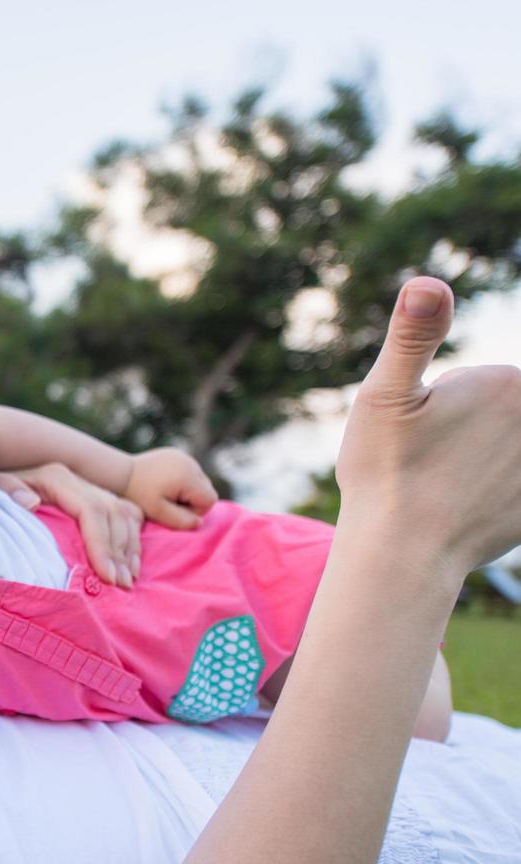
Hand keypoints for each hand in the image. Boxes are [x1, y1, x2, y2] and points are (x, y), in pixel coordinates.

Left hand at [0, 463, 143, 587]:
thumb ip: (9, 492)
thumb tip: (31, 503)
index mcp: (56, 478)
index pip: (91, 510)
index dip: (101, 543)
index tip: (105, 575)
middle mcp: (77, 480)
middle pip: (113, 513)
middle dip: (119, 552)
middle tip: (119, 585)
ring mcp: (88, 487)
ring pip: (124, 514)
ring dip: (128, 549)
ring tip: (126, 581)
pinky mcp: (95, 496)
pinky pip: (126, 515)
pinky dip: (132, 540)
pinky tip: (130, 566)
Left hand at [124, 448, 218, 529]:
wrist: (121, 473)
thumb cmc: (138, 494)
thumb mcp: (158, 512)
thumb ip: (181, 520)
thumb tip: (199, 522)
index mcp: (189, 476)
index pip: (209, 499)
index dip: (195, 510)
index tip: (174, 509)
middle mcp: (191, 463)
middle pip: (206, 490)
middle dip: (191, 501)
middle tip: (167, 502)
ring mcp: (185, 457)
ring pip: (199, 482)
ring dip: (186, 491)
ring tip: (164, 492)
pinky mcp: (178, 455)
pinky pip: (190, 473)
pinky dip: (181, 481)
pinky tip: (163, 482)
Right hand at [337, 277, 520, 577]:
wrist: (403, 553)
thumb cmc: (385, 472)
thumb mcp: (383, 394)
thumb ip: (412, 335)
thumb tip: (427, 282)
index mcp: (508, 383)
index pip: (487, 383)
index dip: (447, 404)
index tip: (421, 435)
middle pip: (504, 416)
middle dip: (472, 432)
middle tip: (432, 464)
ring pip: (505, 449)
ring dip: (481, 462)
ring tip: (448, 489)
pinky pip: (512, 481)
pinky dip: (500, 490)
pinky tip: (472, 508)